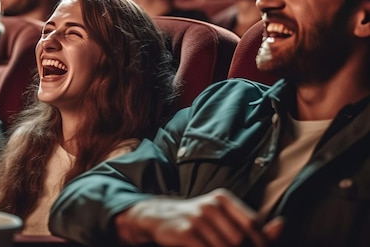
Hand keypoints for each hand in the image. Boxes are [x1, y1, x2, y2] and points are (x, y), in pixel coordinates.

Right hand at [115, 188, 282, 246]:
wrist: (158, 217)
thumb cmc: (196, 221)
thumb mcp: (223, 217)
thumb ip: (253, 225)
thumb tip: (282, 225)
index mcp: (223, 198)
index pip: (252, 223)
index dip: (259, 242)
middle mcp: (210, 205)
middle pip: (239, 239)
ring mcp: (197, 218)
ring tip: (214, 246)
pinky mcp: (186, 232)